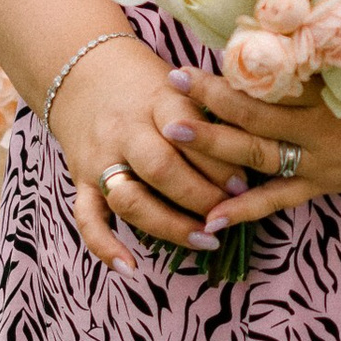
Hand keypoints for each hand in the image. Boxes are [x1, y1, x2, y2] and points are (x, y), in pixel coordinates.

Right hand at [47, 36, 303, 266]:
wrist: (83, 71)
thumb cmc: (149, 86)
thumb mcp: (183, 86)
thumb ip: (214, 114)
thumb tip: (259, 151)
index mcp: (157, 100)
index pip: (188, 129)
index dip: (218, 160)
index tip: (246, 182)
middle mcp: (125, 130)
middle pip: (160, 167)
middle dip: (200, 195)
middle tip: (231, 210)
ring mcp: (100, 158)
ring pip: (129, 199)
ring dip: (168, 225)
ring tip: (205, 239)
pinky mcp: (81, 179)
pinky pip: (87, 218)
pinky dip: (105, 247)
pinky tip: (131, 269)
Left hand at [165, 67, 340, 226]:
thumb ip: (318, 53)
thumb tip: (267, 27)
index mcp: (329, 92)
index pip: (273, 81)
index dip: (234, 69)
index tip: (199, 53)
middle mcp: (320, 129)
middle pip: (255, 117)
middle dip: (210, 101)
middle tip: (171, 85)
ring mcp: (320, 163)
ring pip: (259, 157)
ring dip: (215, 146)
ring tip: (174, 134)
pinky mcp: (324, 185)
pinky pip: (279, 200)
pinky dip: (244, 210)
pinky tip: (210, 220)